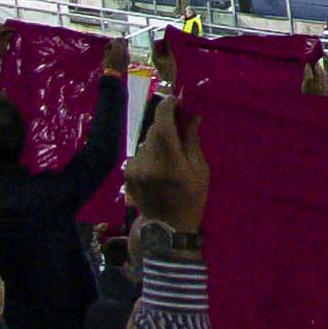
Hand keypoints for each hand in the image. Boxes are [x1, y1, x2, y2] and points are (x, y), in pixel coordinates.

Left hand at [123, 101, 204, 240]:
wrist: (166, 228)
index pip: (163, 122)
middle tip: (178, 127)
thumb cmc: (191, 198)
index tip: (175, 100)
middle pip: (154, 130)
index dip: (167, 106)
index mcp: (170, 160)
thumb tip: (192, 115)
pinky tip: (157, 167)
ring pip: (145, 142)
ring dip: (157, 142)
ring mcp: (134, 169)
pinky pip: (138, 154)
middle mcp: (148, 162)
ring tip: (168, 155)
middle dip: (165, 125)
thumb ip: (192, 141)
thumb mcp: (200, 170)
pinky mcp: (127, 175)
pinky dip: (148, 155)